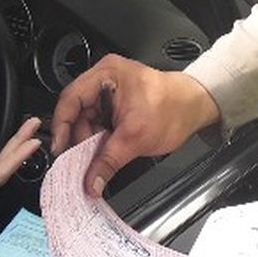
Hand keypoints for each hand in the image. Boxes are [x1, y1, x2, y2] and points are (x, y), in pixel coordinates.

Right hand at [51, 54, 219, 196]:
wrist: (197, 107)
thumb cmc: (174, 107)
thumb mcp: (136, 137)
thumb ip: (109, 161)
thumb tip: (91, 182)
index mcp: (106, 74)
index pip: (70, 99)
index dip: (62, 126)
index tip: (60, 149)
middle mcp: (104, 80)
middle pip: (76, 112)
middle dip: (77, 139)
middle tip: (78, 163)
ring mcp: (110, 93)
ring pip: (87, 121)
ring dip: (89, 142)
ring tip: (93, 162)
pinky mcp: (117, 106)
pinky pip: (99, 124)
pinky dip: (99, 140)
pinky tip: (101, 155)